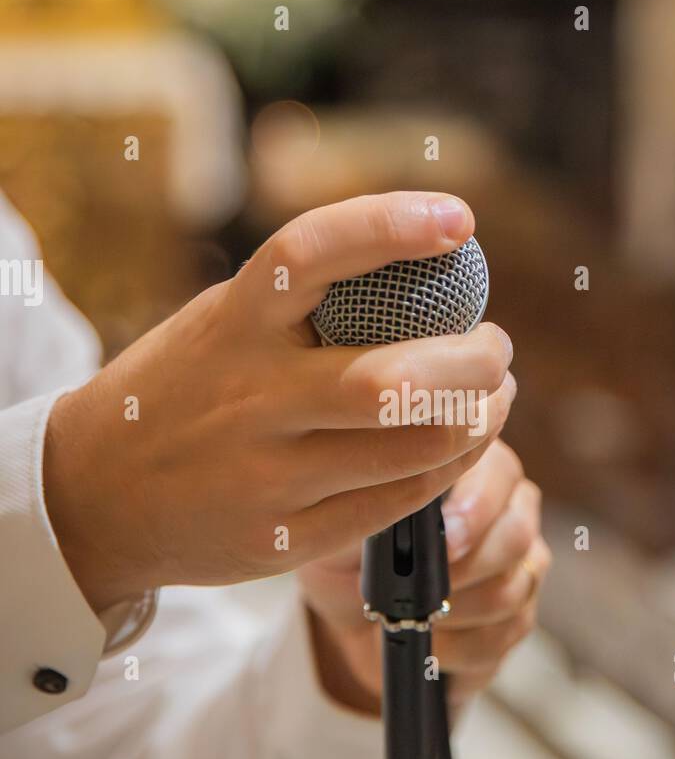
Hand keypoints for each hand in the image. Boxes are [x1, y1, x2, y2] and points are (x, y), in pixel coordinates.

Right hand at [44, 193, 515, 613]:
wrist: (94, 497)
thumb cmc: (182, 394)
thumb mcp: (220, 328)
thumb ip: (302, 307)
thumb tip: (428, 277)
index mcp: (233, 324)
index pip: (311, 254)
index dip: (389, 227)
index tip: (459, 221)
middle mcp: (251, 396)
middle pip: (394, 379)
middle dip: (474, 362)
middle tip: (495, 347)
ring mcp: (269, 474)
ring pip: (413, 448)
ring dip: (478, 420)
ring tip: (491, 399)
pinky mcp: (287, 536)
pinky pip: (397, 502)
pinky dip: (446, 470)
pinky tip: (456, 449)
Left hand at [299, 439, 550, 714]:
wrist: (350, 615)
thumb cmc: (349, 554)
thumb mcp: (344, 525)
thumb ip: (373, 505)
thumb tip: (396, 502)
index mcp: (471, 468)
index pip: (500, 472)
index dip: (476, 508)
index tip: (444, 541)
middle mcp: (508, 508)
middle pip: (516, 535)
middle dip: (466, 568)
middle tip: (423, 589)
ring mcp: (520, 564)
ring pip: (512, 590)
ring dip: (456, 612)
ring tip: (415, 616)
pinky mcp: (517, 616)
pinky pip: (504, 635)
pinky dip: (459, 647)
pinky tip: (430, 640)